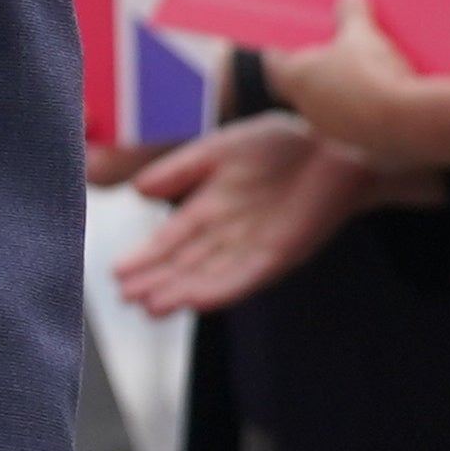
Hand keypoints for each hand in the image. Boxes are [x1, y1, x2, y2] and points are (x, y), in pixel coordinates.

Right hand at [109, 109, 379, 314]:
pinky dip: (222, 289)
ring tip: (152, 308)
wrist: (334, 142)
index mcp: (211, 207)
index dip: (145, 257)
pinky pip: (249, 275)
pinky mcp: (285, 251)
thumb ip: (178, 171)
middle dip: (158, 282)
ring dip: (183, 293)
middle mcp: (231, 233)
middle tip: (126, 299)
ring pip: (212, 275)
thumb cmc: (278, 143)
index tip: (115, 275)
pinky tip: (197, 301)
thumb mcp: (216, 152)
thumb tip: (136, 191)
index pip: (171, 239)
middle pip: (187, 263)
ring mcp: (257, 246)